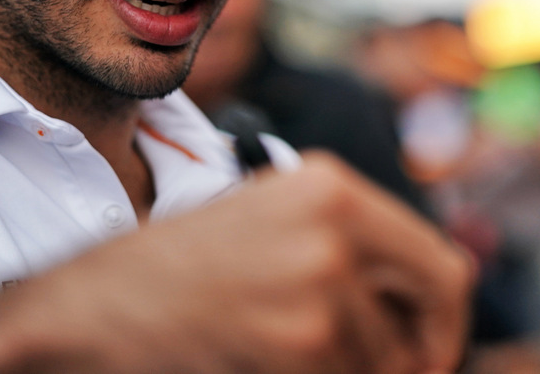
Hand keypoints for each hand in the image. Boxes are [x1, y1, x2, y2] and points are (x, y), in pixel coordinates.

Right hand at [0, 153, 472, 373]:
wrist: (93, 302)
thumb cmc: (183, 264)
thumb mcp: (275, 219)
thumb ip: (354, 244)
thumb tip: (435, 302)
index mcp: (334, 184)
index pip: (444, 267)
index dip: (446, 322)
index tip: (431, 349)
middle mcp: (337, 226)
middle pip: (434, 317)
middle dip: (422, 355)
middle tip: (396, 369)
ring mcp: (318, 287)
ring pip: (384, 362)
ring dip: (356, 370)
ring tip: (293, 350)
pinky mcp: (296, 343)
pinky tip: (271, 359)